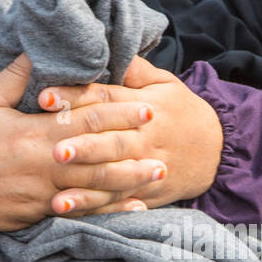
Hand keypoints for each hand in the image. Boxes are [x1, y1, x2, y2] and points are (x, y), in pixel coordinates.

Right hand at [0, 55, 166, 232]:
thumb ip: (15, 77)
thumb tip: (35, 50)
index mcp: (35, 132)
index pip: (89, 120)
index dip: (122, 113)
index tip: (150, 108)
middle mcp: (44, 165)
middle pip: (101, 158)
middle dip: (135, 153)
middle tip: (167, 150)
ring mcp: (41, 195)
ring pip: (94, 190)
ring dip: (128, 185)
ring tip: (156, 180)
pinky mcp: (32, 216)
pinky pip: (76, 214)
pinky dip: (104, 212)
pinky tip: (127, 211)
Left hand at [38, 56, 222, 211]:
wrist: (218, 150)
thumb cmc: (181, 111)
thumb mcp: (165, 83)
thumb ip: (134, 69)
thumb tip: (104, 46)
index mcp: (143, 106)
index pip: (104, 98)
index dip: (74, 97)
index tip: (44, 98)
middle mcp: (143, 139)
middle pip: (110, 142)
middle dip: (84, 147)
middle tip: (55, 151)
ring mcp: (145, 169)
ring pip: (114, 179)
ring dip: (86, 189)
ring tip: (58, 197)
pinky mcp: (146, 193)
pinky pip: (119, 204)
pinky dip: (97, 211)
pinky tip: (74, 215)